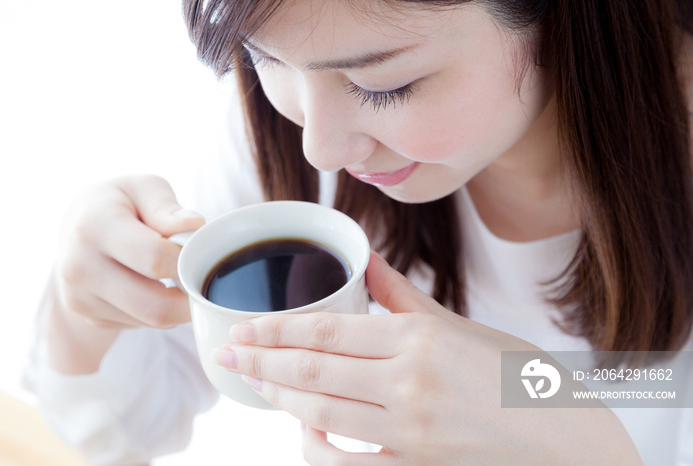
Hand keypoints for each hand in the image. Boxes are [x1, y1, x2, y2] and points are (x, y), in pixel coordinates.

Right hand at [47, 175, 203, 372]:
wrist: (77, 228)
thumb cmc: (122, 204)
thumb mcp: (144, 188)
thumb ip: (167, 207)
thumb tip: (194, 224)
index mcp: (93, 225)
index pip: (155, 258)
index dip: (188, 260)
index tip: (201, 254)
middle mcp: (79, 266)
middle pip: (155, 305)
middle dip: (191, 297)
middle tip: (203, 279)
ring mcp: (80, 298)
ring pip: (152, 320)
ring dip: (177, 306)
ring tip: (180, 278)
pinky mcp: (89, 318)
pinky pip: (141, 325)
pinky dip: (159, 312)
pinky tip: (156, 287)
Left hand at [217, 252, 641, 464]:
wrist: (564, 438)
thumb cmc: (516, 376)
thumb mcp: (460, 326)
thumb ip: (403, 296)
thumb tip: (368, 258)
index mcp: (418, 338)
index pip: (328, 332)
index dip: (277, 331)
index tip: (244, 331)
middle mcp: (409, 381)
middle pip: (315, 372)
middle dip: (264, 363)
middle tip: (228, 356)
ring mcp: (411, 428)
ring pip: (325, 413)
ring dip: (282, 399)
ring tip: (256, 385)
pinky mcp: (417, 465)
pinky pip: (353, 462)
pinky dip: (322, 448)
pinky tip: (305, 433)